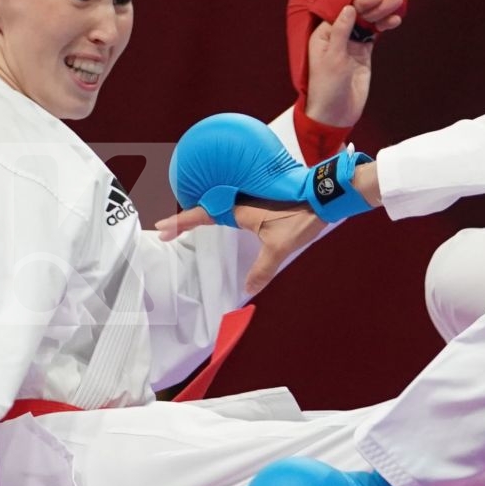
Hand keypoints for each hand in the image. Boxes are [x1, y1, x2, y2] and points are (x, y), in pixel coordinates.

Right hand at [157, 198, 329, 294]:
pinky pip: (233, 201)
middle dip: (185, 217)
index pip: (203, 214)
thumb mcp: (280, 247)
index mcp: (240, 208)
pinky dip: (220, 207)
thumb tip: (249, 288)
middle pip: (206, 206)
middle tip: (167, 228)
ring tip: (185, 223)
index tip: (161, 228)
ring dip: (202, 211)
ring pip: (219, 201)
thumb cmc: (301, 217)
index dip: (181, 222)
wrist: (323, 197)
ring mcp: (251, 196)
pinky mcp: (261, 198)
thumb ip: (263, 268)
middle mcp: (242, 199)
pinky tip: (221, 214)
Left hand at [303, 0, 402, 127]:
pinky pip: (374, 35)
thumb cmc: (327, 87)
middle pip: (358, 15)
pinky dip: (383, 27)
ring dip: (382, 14)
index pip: (343, 11)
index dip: (360, 2)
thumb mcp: (333, 58)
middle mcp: (337, 36)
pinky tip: (393, 21)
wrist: (336, 113)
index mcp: (324, 34)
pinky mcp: (363, 54)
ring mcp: (351, 44)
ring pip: (368, 23)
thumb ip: (341, 32)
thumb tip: (349, 8)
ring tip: (398, 5)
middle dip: (375, 5)